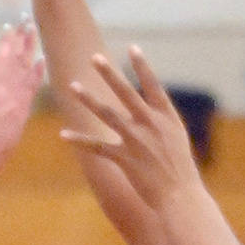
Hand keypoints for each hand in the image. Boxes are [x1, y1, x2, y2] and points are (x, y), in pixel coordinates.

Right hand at [0, 20, 44, 174]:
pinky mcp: (17, 108)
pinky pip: (28, 86)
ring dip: (27, 46)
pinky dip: (35, 71)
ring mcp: (8, 97)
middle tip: (25, 18)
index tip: (10, 28)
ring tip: (32, 28)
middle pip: (10, 58)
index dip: (5, 44)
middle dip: (18, 38)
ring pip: (19, 66)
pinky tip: (41, 57)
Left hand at [62, 47, 200, 209]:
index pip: (153, 86)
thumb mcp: (177, 139)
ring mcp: (136, 140)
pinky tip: (63, 134)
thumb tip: (148, 107)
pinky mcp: (124, 158)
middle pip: (126, 93)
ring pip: (107, 114)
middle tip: (95, 58)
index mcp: (166, 117)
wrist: (180, 197)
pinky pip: (97, 147)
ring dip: (89, 99)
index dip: (143, 66)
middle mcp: (150, 124)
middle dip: (110, 74)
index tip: (132, 47)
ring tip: (73, 86)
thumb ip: (161, 121)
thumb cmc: (180, 169)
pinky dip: (79, 140)